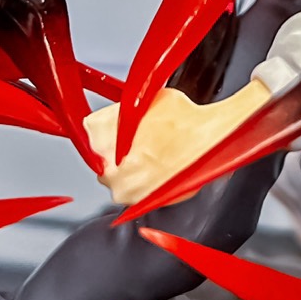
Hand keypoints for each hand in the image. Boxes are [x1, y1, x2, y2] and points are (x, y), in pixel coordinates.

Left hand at [85, 79, 270, 208]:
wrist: (211, 140)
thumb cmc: (184, 118)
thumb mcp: (146, 98)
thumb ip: (124, 109)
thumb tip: (119, 115)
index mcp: (99, 131)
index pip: (89, 130)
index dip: (109, 129)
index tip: (121, 129)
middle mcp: (103, 161)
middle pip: (99, 156)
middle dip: (115, 151)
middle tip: (140, 143)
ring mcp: (119, 185)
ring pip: (114, 176)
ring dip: (128, 168)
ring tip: (153, 156)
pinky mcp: (137, 201)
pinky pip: (131, 191)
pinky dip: (141, 182)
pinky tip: (158, 168)